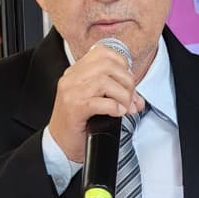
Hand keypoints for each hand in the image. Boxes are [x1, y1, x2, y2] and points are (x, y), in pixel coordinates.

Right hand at [49, 44, 145, 163]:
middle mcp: (72, 78)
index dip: (122, 64)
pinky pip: (98, 102)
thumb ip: (115, 94)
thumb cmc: (78, 124)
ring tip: (125, 108)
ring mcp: (71, 92)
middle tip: (130, 98)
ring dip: (122, 95)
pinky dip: (113, 107)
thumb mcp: (95, 101)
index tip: (127, 81)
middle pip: (107, 65)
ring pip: (104, 81)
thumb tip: (138, 100)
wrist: (59, 145)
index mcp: (76, 71)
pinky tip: (117, 113)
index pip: (102, 52)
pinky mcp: (74, 109)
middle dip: (126, 81)